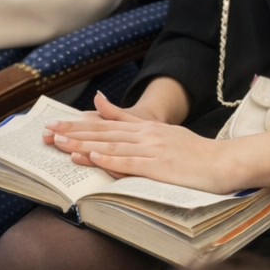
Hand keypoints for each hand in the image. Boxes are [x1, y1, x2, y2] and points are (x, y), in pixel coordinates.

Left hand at [43, 92, 247, 192]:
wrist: (222, 162)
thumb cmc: (191, 151)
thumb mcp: (160, 130)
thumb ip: (128, 118)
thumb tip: (99, 102)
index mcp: (145, 128)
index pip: (104, 125)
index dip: (77, 125)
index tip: (54, 125)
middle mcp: (146, 135)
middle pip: (103, 133)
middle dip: (72, 133)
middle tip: (47, 133)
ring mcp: (153, 150)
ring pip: (111, 146)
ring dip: (83, 145)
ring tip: (60, 145)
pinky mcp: (159, 166)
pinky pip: (130, 163)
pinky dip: (110, 159)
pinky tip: (93, 157)